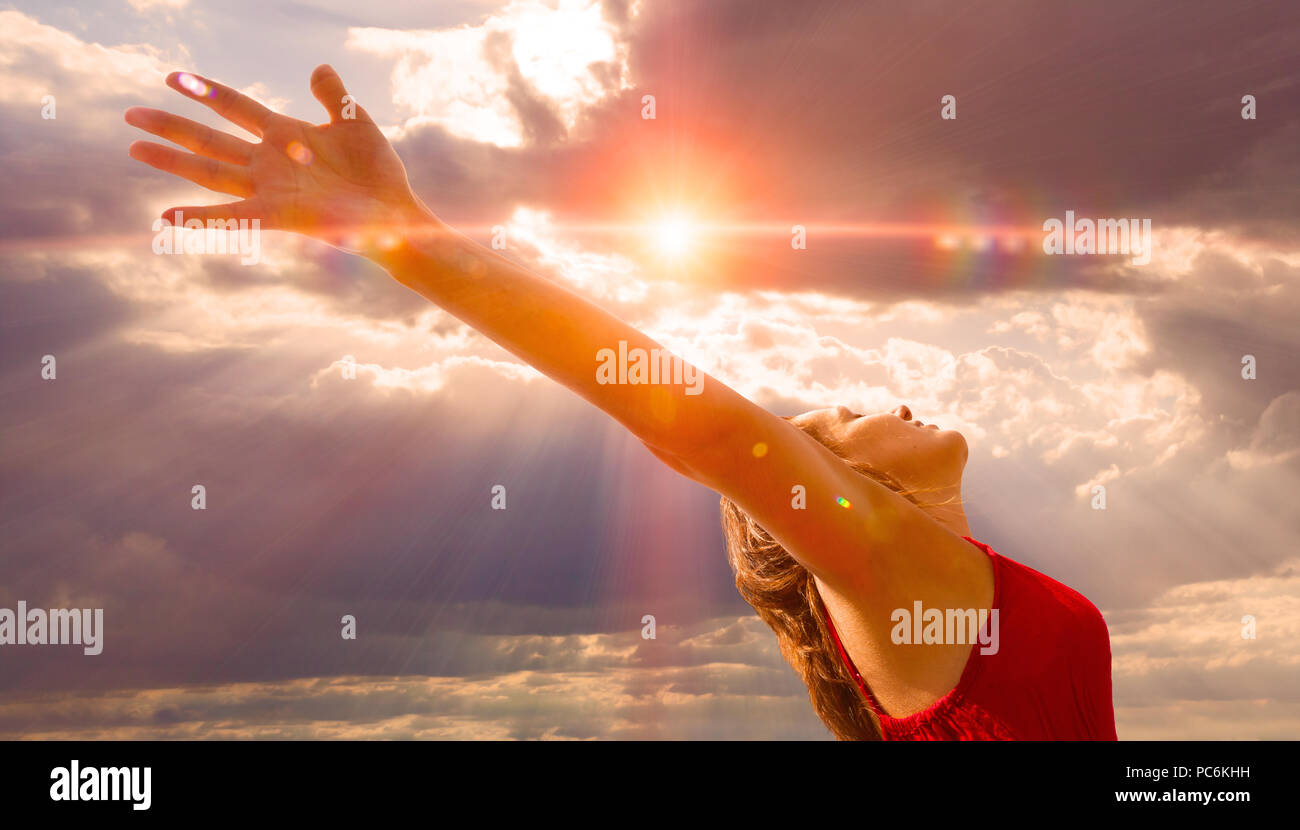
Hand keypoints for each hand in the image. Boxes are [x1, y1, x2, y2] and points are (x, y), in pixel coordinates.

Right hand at [125, 65, 435, 251]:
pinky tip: (165, 216)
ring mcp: (271, 189)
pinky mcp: (280, 215)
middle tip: (131, 115)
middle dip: (172, 126)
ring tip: (135, 148)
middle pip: (210, 139)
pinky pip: (233, 217)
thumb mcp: (354, 123)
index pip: (235, 107)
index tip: (172, 76)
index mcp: (284, 135)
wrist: (396, 213)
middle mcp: (269, 162)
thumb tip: (319, 67)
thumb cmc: (378, 173)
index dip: (205, 91)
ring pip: (211, 172)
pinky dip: (200, 218)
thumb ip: (333, 96)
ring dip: (173, 161)